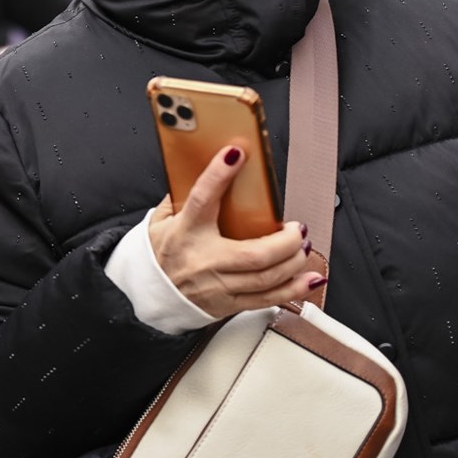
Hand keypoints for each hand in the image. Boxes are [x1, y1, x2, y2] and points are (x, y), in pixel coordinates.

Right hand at [147, 146, 321, 318]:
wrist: (148, 296)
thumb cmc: (158, 257)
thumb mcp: (159, 223)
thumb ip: (180, 200)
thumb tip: (204, 173)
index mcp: (185, 232)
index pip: (203, 199)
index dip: (219, 175)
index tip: (236, 154)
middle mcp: (205, 260)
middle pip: (254, 253)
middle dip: (285, 241)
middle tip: (297, 229)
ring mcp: (219, 285)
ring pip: (267, 277)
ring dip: (293, 261)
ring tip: (302, 247)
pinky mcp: (230, 303)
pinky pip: (268, 299)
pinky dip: (294, 289)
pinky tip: (308, 278)